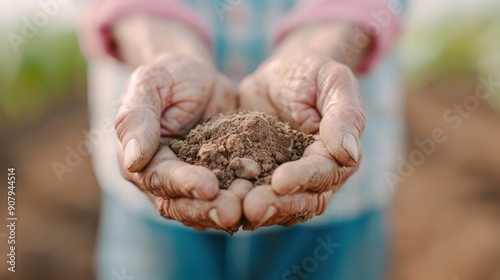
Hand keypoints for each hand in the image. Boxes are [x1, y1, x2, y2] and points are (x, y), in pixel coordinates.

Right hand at [115, 53, 242, 230]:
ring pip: (205, 206)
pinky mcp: (217, 181)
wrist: (199, 78)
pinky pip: (228, 195)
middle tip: (234, 212)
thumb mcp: (150, 84)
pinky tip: (264, 200)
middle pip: (181, 203)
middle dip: (207, 209)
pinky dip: (244, 200)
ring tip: (252, 209)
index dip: (183, 184)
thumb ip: (136, 118)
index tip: (209, 187)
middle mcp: (162, 179)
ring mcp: (191, 184)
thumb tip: (132, 159)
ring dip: (227, 211)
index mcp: (139, 159)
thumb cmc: (170, 76)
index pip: (159, 178)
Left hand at [239, 51, 364, 228]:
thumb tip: (350, 154)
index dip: (303, 179)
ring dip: (255, 210)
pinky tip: (216, 200)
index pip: (323, 174)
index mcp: (336, 156)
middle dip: (277, 205)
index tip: (280, 181)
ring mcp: (286, 181)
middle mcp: (314, 177)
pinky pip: (248, 194)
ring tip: (230, 210)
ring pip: (275, 205)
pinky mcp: (259, 179)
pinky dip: (234, 199)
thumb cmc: (312, 74)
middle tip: (251, 208)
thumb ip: (345, 115)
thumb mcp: (332, 82)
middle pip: (300, 200)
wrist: (280, 76)